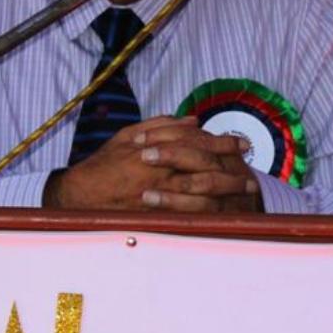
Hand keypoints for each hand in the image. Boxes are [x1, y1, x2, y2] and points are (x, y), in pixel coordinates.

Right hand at [44, 116, 262, 212]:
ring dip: (228, 185)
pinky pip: (190, 209)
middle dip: (232, 161)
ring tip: (247, 186)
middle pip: (205, 161)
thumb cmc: (103, 164)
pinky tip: (227, 206)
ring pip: (202, 185)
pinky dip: (212, 206)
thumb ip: (159, 125)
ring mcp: (159, 191)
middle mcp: (160, 167)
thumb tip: (192, 120)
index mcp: (155, 146)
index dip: (221, 140)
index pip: (196, 140)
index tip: (240, 142)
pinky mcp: (156, 212)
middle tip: (252, 163)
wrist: (81, 195)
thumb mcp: (127, 136)